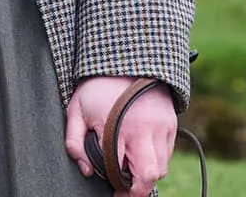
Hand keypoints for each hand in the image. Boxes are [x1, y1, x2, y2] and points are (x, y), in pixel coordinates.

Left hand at [64, 75, 175, 196]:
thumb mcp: (76, 110)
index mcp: (117, 127)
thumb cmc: (97, 86)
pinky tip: (140, 156)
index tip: (113, 193)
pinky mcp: (171, 125)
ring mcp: (161, 127)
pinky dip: (156, 161)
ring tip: (132, 173)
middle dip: (138, 190)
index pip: (121, 170)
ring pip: (162, 168)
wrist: (126, 60)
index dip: (118, 187)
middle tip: (125, 192)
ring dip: (148, 175)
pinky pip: (167, 154)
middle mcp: (144, 129)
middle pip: (150, 175)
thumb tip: (86, 169)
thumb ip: (74, 142)